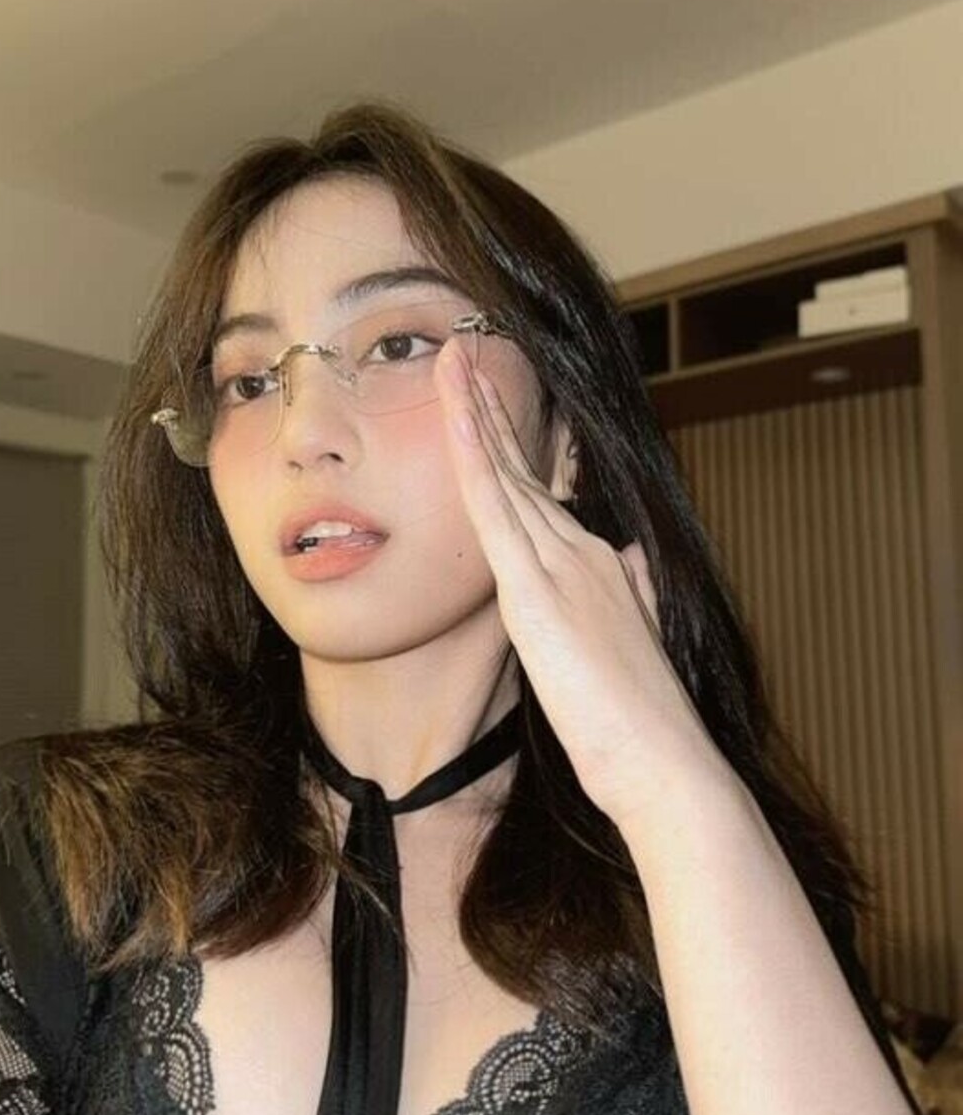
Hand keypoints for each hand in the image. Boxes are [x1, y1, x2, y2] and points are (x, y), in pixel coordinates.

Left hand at [434, 338, 729, 831]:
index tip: (493, 405)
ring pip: (506, 474)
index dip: (516, 446)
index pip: (545, 494)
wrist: (661, 759)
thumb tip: (630, 565)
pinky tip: (458, 416)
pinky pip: (494, 510)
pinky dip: (474, 458)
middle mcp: (581, 551)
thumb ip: (628, 599)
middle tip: (466, 355)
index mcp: (598, 567)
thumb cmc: (640, 724)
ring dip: (478, 410)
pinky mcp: (536, 591)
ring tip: (453, 358)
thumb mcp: (632, 647)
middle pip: (524, 469)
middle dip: (493, 408)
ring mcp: (561, 565)